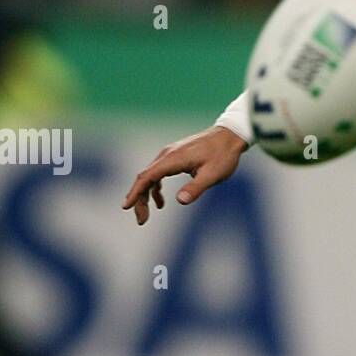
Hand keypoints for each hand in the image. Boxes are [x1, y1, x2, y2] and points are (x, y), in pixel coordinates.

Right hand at [122, 126, 247, 225]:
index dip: (135, 192)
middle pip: (145, 178)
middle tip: (141, 220)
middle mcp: (167, 155)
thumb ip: (196, 187)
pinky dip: (155, 188)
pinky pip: (159, 173)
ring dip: (146, 195)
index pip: (147, 177)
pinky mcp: (175, 157)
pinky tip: (160, 202)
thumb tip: (179, 200)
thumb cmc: (223, 155)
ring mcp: (170, 155)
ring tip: (146, 215)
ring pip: (150, 176)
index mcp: (173, 159)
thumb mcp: (212, 174)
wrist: (230, 136)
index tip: (126, 206)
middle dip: (139, 199)